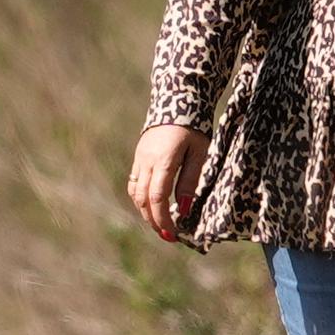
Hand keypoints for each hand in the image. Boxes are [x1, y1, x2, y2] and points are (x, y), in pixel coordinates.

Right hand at [126, 123, 200, 243]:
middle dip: (154, 220)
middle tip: (167, 235)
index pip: (158, 198)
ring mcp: (139, 158)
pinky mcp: (139, 156)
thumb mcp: (199, 153)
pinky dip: (142, 198)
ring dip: (146, 211)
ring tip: (160, 223)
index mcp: (163, 161)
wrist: (178, 99)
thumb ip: (190, 181)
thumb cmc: (195, 127)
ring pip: (136, 192)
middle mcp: (146, 161)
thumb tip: (183, 208)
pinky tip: (153, 206)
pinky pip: (135, 182)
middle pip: (143, 199)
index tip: (173, 233)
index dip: (163, 219)